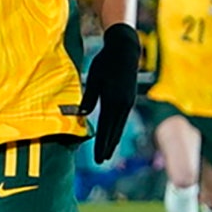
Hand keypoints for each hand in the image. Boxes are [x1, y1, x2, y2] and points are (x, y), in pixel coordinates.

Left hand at [80, 23, 140, 161]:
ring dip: (113, 140)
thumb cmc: (105, 62)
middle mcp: (122, 104)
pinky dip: (117, 129)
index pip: (106, 128)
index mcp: (112, 100)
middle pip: (114, 131)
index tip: (98, 157)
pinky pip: (122, 119)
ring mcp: (128, 102)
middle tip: (101, 161)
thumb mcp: (94, 78)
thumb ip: (89, 98)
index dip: (101, 144)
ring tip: (108, 153)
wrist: (125, 50)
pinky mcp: (129, 98)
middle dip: (107, 147)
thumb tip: (82, 115)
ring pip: (119, 126)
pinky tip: (115, 135)